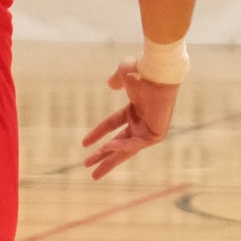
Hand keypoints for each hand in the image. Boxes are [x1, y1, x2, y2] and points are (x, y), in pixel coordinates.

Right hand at [80, 61, 179, 178]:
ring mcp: (149, 129)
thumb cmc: (142, 71)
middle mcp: (141, 121)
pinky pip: (136, 144)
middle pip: (118, 143)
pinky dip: (122, 146)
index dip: (97, 133)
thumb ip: (117, 79)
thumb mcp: (124, 73)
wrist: (157, 73)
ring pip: (126, 150)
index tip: (84, 144)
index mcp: (134, 109)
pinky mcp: (156, 135)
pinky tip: (107, 148)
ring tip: (93, 169)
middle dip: (103, 156)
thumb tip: (112, 84)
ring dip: (109, 159)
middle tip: (87, 166)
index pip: (112, 124)